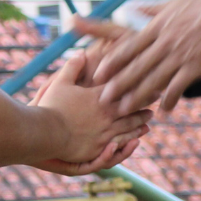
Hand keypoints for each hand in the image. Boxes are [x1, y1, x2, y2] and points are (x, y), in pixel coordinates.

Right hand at [29, 50, 152, 170]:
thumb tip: (81, 52)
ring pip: (129, 127)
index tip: (147, 80)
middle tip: (155, 98)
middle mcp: (106, 114)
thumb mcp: (60, 82)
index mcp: (99, 97)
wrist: (45, 132)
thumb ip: (72, 66)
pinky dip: (129, 142)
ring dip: (140, 123)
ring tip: (148, 121)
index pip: (122, 88)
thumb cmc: (51, 106)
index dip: (136, 83)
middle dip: (144, 103)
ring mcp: (105, 132)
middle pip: (130, 108)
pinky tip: (135, 141)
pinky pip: (119, 145)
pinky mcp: (99, 148)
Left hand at [75, 0, 200, 115]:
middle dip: (118, 84)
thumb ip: (150, 9)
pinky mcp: (195, 67)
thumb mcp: (172, 4)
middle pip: (136, 67)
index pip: (129, 47)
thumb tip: (131, 8)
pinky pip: (179, 87)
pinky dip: (170, 101)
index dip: (113, 62)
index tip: (99, 74)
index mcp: (157, 27)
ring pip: (154, 80)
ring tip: (125, 109)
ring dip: (138, 96)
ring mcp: (180, 56)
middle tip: (103, 99)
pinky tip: (164, 112)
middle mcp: (165, 43)